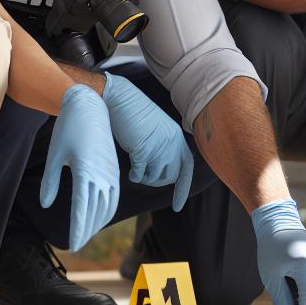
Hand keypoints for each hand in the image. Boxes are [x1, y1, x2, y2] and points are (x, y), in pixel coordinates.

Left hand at [41, 84, 120, 250]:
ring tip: (86, 233)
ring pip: (108, 205)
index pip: (82, 209)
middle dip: (86, 230)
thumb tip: (46, 205)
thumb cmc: (68, 128)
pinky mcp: (115, 168)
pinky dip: (107, 209)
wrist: (89, 106)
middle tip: (76, 245)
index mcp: (85, 171)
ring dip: (98, 222)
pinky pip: (114, 195)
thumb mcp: (54, 154)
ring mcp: (111, 171)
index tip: (71, 245)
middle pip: (95, 211)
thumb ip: (51, 181)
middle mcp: (102, 174)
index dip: (77, 230)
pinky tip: (99, 215)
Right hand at [103, 74, 194, 211]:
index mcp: (176, 137)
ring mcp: (158, 147)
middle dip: (157, 180)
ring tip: (137, 169)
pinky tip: (130, 170)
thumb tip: (162, 173)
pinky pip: (140, 174)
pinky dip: (135, 175)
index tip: (177, 207)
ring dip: (145, 177)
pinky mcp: (143, 150)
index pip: (186, 168)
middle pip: (170, 176)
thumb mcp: (156, 130)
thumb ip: (163, 147)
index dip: (182, 189)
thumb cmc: (133, 113)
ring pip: (155, 177)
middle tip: (144, 174)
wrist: (119, 98)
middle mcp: (171, 143)